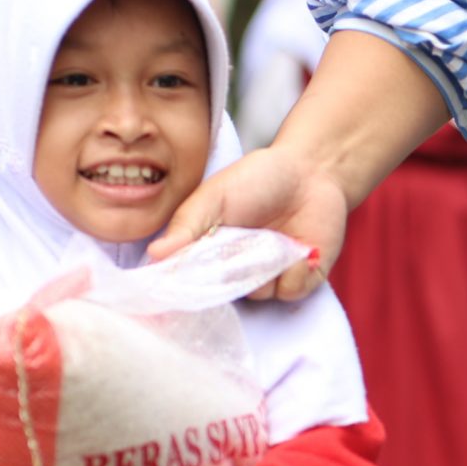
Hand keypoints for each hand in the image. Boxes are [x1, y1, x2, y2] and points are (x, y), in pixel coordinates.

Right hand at [149, 146, 346, 301]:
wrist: (310, 171)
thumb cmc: (257, 179)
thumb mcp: (215, 196)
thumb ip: (187, 225)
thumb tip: (156, 254)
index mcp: (208, 253)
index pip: (189, 281)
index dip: (188, 281)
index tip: (189, 270)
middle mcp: (235, 271)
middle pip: (223, 292)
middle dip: (231, 269)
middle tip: (242, 238)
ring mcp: (268, 278)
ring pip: (257, 294)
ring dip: (266, 267)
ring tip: (276, 235)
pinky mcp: (299, 281)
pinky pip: (290, 292)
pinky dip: (296, 272)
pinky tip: (301, 249)